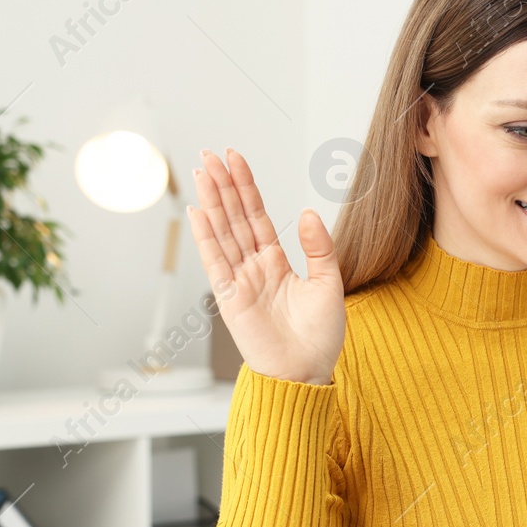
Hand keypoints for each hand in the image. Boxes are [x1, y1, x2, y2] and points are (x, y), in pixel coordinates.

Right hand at [187, 148, 343, 384]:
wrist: (307, 372)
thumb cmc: (320, 336)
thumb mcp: (329, 283)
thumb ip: (319, 248)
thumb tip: (307, 213)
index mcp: (275, 262)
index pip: (256, 216)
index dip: (245, 187)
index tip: (235, 160)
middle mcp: (253, 267)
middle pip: (233, 218)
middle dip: (222, 185)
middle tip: (209, 154)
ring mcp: (239, 281)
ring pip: (222, 233)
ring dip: (212, 201)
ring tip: (201, 171)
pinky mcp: (230, 299)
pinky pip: (216, 261)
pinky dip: (206, 237)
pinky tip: (198, 211)